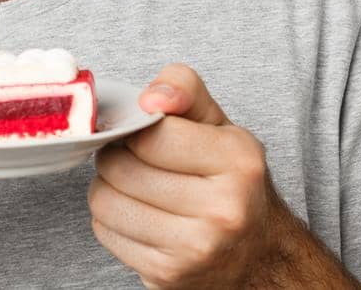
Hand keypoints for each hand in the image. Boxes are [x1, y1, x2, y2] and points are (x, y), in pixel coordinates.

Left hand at [88, 63, 278, 289]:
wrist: (255, 254)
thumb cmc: (228, 179)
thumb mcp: (217, 123)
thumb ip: (183, 88)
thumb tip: (150, 98)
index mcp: (239, 162)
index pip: (152, 135)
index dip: (137, 129)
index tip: (143, 132)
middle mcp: (223, 210)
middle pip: (122, 168)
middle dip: (117, 156)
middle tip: (134, 158)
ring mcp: (195, 249)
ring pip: (105, 200)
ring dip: (109, 187)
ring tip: (135, 186)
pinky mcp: (167, 275)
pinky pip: (105, 232)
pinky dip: (113, 220)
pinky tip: (140, 215)